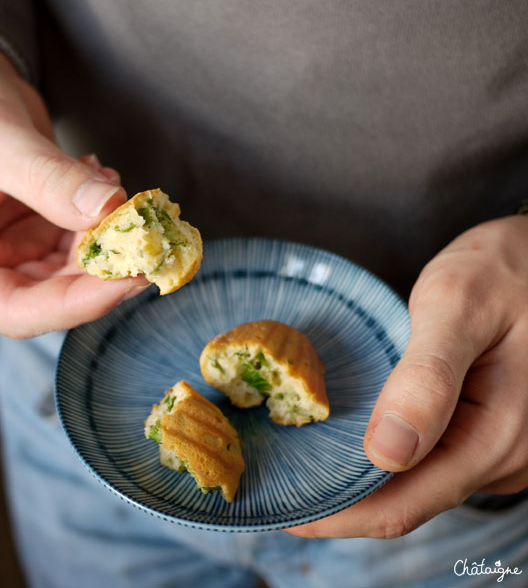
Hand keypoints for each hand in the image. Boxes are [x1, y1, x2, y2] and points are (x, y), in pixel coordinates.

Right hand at [0, 20, 146, 336]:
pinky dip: (98, 211)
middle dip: (103, 267)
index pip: (17, 312)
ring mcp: (5, 249)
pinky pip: (76, 234)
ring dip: (105, 234)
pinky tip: (101, 175)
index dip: (79, 303)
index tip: (131, 277)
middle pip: (52, 294)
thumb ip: (50, 180)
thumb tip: (111, 209)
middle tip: (146, 236)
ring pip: (72, 266)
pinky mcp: (31, 225)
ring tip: (116, 188)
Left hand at [288, 216, 527, 538]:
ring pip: (420, 483)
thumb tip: (386, 454)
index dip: (340, 515)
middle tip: (278, 484)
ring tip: (302, 462)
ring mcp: (499, 448)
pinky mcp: (487, 431)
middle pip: (410, 501)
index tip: (284, 511)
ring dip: (362, 480)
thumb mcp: (458, 305)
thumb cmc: (502, 269)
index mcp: (500, 435)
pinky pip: (433, 459)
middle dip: (342, 501)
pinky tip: (349, 438)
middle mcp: (504, 457)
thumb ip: (427, 377)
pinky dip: (387, 456)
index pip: (406, 504)